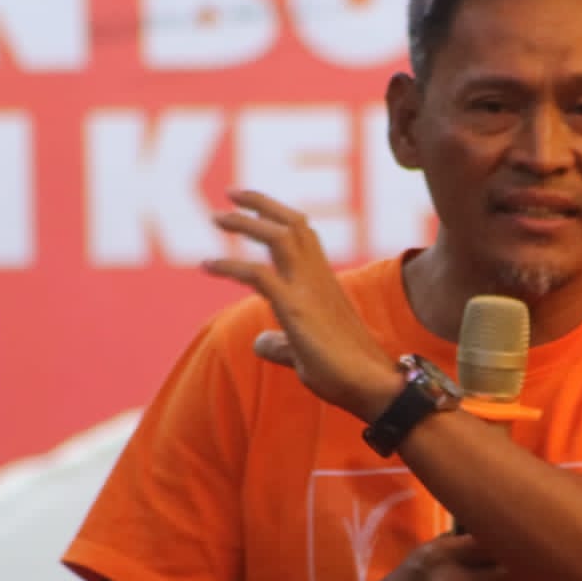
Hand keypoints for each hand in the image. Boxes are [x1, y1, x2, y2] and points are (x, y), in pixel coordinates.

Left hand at [203, 191, 401, 418]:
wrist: (374, 386)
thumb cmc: (346, 375)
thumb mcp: (305, 355)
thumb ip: (280, 344)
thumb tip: (258, 342)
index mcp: (325, 283)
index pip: (303, 235)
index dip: (278, 216)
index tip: (253, 208)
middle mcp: (319, 278)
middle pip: (293, 224)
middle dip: (262, 204)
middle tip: (231, 194)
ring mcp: (309, 290)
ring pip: (279, 236)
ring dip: (246, 222)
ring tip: (218, 216)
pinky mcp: (296, 308)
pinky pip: (257, 274)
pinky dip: (230, 264)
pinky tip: (207, 264)